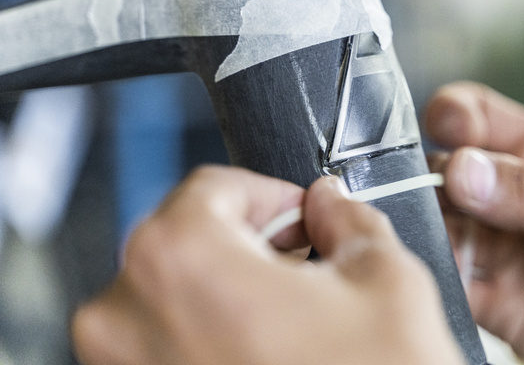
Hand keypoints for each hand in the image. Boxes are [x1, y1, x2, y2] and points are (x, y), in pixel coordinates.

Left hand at [71, 166, 464, 364]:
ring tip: (291, 321)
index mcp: (181, 260)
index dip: (269, 195)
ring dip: (229, 292)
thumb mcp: (384, 280)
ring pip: (175, 295)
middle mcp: (127, 318)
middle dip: (249, 243)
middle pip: (186, 239)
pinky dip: (212, 337)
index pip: (210, 187)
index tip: (300, 218)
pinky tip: (269, 353)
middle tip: (303, 267)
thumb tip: (331, 204)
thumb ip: (349, 219)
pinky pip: (166, 347)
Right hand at [425, 82, 523, 364]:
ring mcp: (499, 246)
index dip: (452, 116)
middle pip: (445, 170)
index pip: (479, 117)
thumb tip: (463, 169)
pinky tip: (441, 276)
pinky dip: (435, 278)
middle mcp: (512, 196)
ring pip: (438, 225)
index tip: (441, 130)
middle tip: (436, 197)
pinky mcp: (492, 297)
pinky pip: (448, 281)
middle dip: (428, 179)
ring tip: (433, 237)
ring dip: (425, 229)